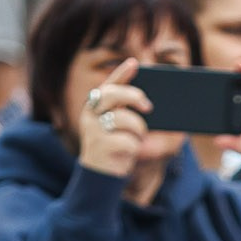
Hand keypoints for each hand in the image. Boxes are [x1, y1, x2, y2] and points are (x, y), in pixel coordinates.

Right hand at [76, 58, 149, 178]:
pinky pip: (129, 140)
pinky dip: (135, 146)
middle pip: (113, 94)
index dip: (121, 73)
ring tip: (136, 138)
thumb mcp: (118, 126)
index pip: (108, 85)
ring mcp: (94, 130)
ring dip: (138, 129)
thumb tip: (150, 101)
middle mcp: (90, 115)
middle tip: (149, 106)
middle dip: (134, 97)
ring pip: (125, 119)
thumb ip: (126, 110)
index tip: (135, 63)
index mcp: (93, 107)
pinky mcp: (103, 147)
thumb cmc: (114, 147)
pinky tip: (128, 152)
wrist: (100, 176)